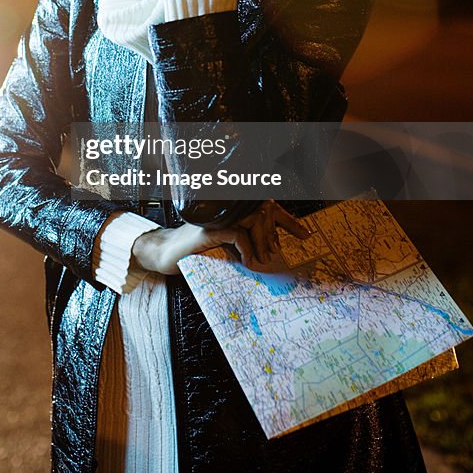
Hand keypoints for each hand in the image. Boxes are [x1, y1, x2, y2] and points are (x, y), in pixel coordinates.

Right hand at [132, 199, 310, 276]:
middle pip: (264, 213)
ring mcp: (219, 217)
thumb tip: (272, 253)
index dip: (288, 220)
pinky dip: (247, 249)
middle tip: (280, 254)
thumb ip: (244, 244)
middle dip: (278, 234)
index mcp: (233, 212)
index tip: (306, 234)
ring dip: (263, 243)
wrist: (166, 254)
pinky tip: (248, 263)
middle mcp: (227, 209)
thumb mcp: (226, 248)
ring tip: (264, 261)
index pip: (267, 209)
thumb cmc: (195, 252)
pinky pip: (238, 234)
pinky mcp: (210, 229)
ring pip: (254, 221)